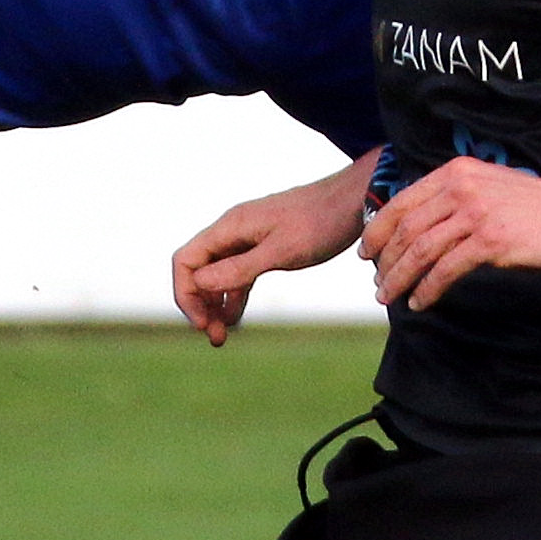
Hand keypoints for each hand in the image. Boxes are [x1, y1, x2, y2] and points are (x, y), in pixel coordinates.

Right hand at [171, 157, 372, 343]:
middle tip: (215, 338)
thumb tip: (199, 283)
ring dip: (216, 304)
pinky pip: (239, 273)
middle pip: (199, 270)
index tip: (201, 323)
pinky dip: (234, 295)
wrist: (354, 201)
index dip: (186, 294)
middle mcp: (234, 231)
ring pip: (218, 274)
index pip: (186, 261)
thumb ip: (240, 268)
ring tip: (222, 336)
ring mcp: (249, 238)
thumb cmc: (321, 222)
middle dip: (201, 305)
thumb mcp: (281, 251)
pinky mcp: (266, 246)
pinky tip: (234, 317)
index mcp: (230, 227)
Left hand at [360, 158, 540, 309]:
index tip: (368, 251)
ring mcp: (475, 213)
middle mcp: (461, 188)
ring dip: (400, 278)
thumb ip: (457, 196)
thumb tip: (423, 226)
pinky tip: (422, 302)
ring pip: (421, 250)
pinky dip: (428, 289)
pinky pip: (446, 270)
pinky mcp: (490, 241)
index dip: (378, 229)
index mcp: (457, 172)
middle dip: (386, 260)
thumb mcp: (490, 187)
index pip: (402, 202)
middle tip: (378, 284)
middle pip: (407, 229)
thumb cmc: (539, 206)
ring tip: (390, 297)